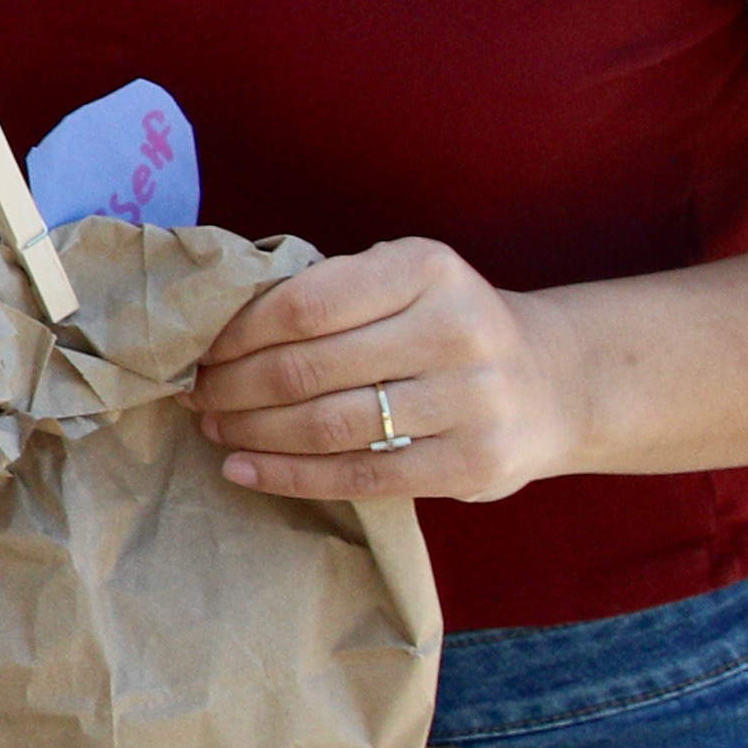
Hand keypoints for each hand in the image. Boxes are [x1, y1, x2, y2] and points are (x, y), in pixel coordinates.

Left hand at [194, 240, 585, 504]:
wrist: (551, 382)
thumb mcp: (404, 281)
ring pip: (327, 426)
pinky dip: (287, 476)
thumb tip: (216, 328)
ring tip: (215, 428)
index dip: (237, 331)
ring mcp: (471, 401)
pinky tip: (243, 470)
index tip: (200, 348)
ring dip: (252, 431)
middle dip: (233, 385)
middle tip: (196, 395)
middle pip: (307, 367)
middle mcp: (456, 329)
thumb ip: (331, 292)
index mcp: (428, 269)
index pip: (305, 302)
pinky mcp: (472, 464)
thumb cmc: (444, 326)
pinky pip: (357, 478)